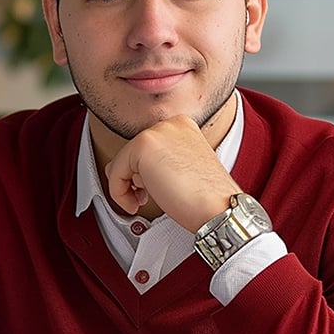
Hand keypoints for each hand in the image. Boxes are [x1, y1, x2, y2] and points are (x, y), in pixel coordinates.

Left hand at [102, 115, 238, 229]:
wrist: (218, 209)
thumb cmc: (206, 199)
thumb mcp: (181, 170)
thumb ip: (159, 162)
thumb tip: (131, 171)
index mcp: (183, 127)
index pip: (146, 149)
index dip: (143, 174)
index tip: (152, 189)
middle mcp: (171, 124)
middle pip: (131, 153)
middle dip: (134, 179)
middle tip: (148, 196)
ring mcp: (157, 132)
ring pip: (120, 162)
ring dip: (126, 186)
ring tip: (144, 199)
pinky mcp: (143, 145)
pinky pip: (115, 173)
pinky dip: (119, 194)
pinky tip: (137, 203)